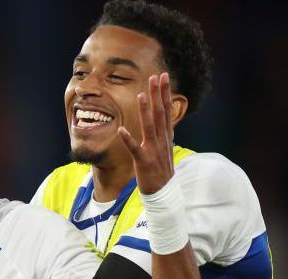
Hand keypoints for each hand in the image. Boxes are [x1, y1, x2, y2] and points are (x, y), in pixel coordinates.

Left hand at [118, 73, 174, 194]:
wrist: (164, 194)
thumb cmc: (161, 171)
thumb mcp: (164, 149)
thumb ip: (162, 134)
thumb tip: (162, 121)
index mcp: (165, 137)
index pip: (166, 111)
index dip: (165, 93)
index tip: (163, 77)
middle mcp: (161, 141)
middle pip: (160, 114)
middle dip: (158, 94)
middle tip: (156, 76)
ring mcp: (153, 151)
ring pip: (149, 127)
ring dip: (145, 111)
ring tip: (140, 95)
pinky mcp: (143, 162)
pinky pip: (134, 149)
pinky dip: (128, 140)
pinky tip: (121, 131)